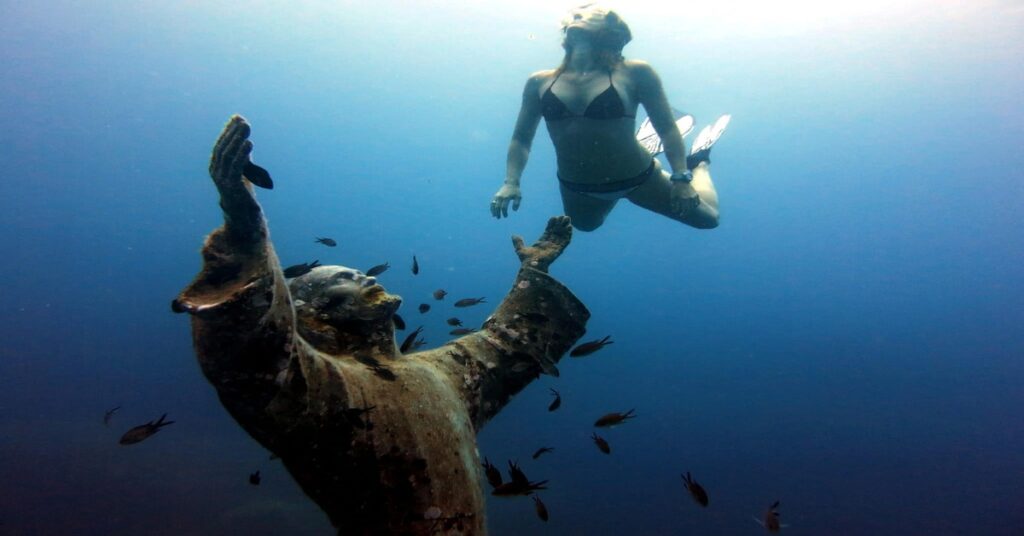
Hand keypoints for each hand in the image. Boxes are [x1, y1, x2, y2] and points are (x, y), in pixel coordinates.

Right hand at [209, 115, 264, 244]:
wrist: (243, 214)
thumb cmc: (242, 190)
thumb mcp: (241, 169)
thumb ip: (242, 153)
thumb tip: (244, 133)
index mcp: (215, 166)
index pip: (220, 144)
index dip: (228, 130)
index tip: (237, 118)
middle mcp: (215, 171)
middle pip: (223, 147)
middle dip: (233, 133)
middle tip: (243, 121)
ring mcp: (221, 179)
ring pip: (228, 155)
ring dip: (237, 140)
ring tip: (246, 129)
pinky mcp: (231, 186)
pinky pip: (235, 166)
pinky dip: (242, 154)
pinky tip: (249, 144)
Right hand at [491, 183, 521, 218]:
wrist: (511, 183)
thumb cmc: (516, 191)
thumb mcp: (519, 197)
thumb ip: (517, 203)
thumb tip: (514, 210)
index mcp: (506, 197)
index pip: (504, 207)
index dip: (504, 212)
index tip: (506, 216)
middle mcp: (501, 197)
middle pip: (497, 206)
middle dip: (498, 213)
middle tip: (499, 218)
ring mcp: (497, 196)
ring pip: (493, 204)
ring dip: (493, 211)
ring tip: (494, 216)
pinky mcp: (496, 196)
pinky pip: (492, 202)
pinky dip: (492, 207)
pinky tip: (493, 212)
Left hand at [511, 215, 571, 272]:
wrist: (532, 265)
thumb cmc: (526, 260)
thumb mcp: (520, 249)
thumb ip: (518, 242)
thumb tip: (513, 235)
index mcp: (541, 243)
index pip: (548, 231)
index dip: (551, 224)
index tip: (554, 217)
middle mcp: (549, 244)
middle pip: (556, 232)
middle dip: (560, 224)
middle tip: (563, 216)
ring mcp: (554, 246)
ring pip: (562, 235)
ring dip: (565, 227)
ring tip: (567, 218)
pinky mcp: (559, 249)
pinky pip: (565, 241)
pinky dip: (568, 234)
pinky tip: (570, 227)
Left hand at [670, 181, 700, 216]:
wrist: (682, 180)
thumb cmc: (676, 188)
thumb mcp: (673, 196)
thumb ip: (674, 204)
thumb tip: (675, 211)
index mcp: (683, 199)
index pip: (684, 209)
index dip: (683, 213)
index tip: (681, 215)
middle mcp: (689, 198)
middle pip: (689, 209)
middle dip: (686, 212)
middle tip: (683, 214)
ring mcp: (693, 196)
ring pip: (694, 206)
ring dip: (691, 209)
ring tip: (688, 210)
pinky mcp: (696, 194)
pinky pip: (698, 202)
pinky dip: (696, 205)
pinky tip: (693, 206)